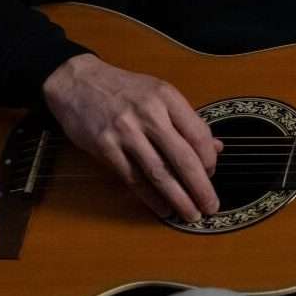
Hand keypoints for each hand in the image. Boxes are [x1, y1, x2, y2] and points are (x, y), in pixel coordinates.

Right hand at [42, 53, 221, 222]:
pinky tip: (163, 208)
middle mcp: (149, 113)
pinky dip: (150, 197)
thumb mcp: (159, 94)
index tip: (212, 174)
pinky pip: (133, 178)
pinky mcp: (105, 146)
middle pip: (182, 158)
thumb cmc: (124, 89)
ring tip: (190, 214)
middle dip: (200, 187)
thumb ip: (187, 121)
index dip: (209, 159)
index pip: (198, 134)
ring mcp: (125, 131)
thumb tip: (218, 147)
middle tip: (211, 206)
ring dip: (178, 198)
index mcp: (166, 97)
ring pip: (159, 172)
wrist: (77, 82)